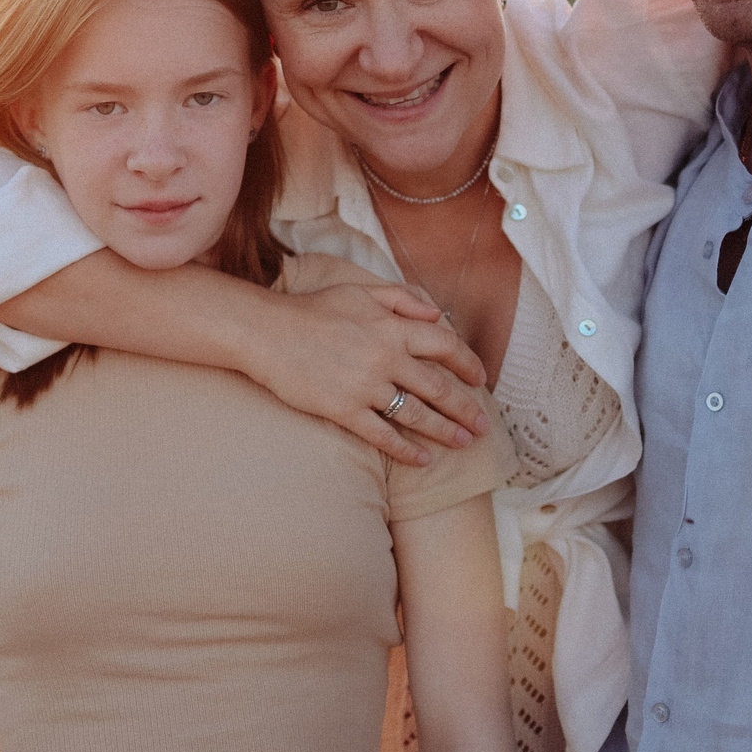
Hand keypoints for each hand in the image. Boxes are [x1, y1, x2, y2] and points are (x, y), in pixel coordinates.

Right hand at [243, 282, 490, 465]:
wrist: (268, 334)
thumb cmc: (313, 310)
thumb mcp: (360, 291)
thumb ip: (401, 299)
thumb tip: (436, 313)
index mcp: (393, 328)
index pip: (446, 346)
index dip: (468, 364)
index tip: (480, 379)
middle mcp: (386, 358)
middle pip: (439, 388)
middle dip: (466, 409)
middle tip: (483, 426)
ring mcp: (366, 387)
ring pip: (417, 415)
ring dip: (446, 432)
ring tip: (463, 444)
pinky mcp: (345, 410)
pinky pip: (383, 435)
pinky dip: (407, 451)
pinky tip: (423, 460)